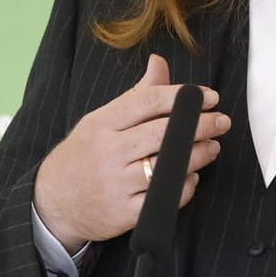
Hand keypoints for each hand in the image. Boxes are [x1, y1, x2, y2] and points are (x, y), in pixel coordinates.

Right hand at [33, 54, 229, 252]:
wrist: (53, 202)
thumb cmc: (84, 155)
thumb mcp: (101, 120)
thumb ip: (136, 95)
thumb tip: (159, 62)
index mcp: (102, 123)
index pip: (148, 101)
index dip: (183, 97)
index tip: (208, 96)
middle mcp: (108, 152)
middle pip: (164, 133)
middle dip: (201, 125)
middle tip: (222, 121)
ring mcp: (116, 184)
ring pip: (169, 166)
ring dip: (199, 155)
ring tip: (213, 146)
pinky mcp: (124, 214)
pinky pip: (165, 198)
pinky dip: (184, 186)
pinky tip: (191, 176)